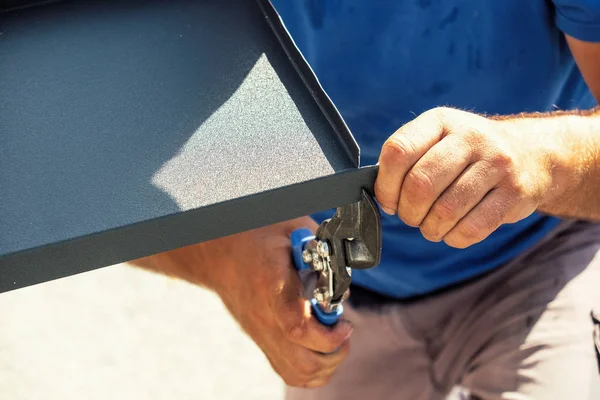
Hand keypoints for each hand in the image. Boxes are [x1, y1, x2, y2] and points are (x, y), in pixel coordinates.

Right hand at [145, 218, 352, 387]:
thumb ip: (325, 254)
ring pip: (299, 373)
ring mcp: (262, 334)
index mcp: (272, 287)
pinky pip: (290, 373)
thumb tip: (344, 292)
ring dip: (327, 363)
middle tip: (343, 328)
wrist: (222, 254)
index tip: (345, 322)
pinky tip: (321, 348)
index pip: (297, 327)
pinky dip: (313, 370)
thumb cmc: (261, 238)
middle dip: (335, 352)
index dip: (328, 335)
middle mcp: (265, 318)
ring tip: (334, 337)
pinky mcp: (262, 342)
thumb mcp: (295, 229)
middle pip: (303, 362)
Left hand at [375, 107, 554, 247]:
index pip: (398, 152)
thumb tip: (380, 196)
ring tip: (433, 224)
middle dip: (408, 212)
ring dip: (430, 228)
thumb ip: (407, 159)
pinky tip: (453, 230)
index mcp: (441, 121)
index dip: (385, 185)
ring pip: (444, 211)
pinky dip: (453, 238)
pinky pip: (471, 229)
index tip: (389, 200)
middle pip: (419, 185)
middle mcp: (470, 137)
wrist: (532, 154)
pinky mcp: (515, 193)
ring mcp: (496, 164)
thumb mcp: (438, 139)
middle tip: (412, 216)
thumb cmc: (468, 153)